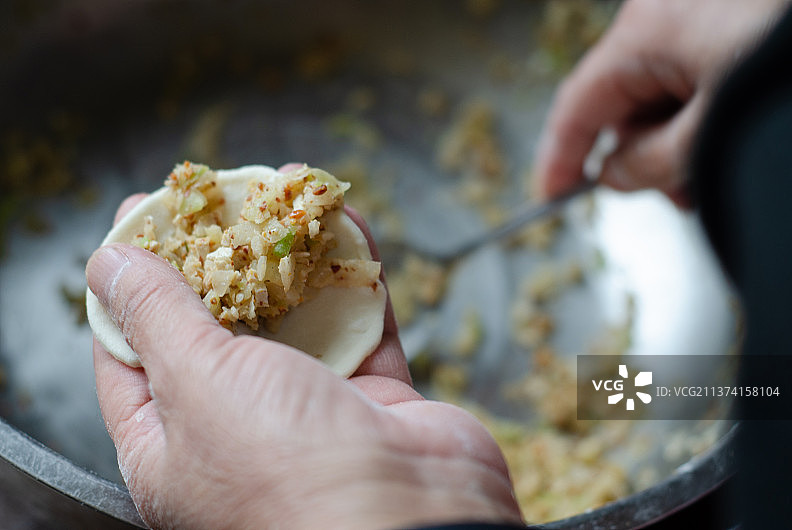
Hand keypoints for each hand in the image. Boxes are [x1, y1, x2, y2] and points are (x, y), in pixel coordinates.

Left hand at [86, 168, 520, 528]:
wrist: (413, 521)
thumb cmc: (285, 472)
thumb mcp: (197, 383)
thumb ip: (157, 316)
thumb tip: (108, 264)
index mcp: (175, 448)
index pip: (133, 356)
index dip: (130, 286)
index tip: (136, 222)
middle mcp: (242, 432)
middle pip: (221, 326)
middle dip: (220, 256)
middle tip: (215, 196)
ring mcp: (315, 414)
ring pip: (297, 317)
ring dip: (293, 254)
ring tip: (285, 189)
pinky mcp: (376, 398)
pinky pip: (361, 322)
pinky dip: (354, 272)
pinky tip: (346, 222)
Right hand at [535, 0, 790, 205]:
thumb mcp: (711, 138)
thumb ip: (647, 165)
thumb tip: (614, 174)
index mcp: (647, 30)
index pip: (579, 103)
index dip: (560, 156)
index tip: (551, 195)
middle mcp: (666, 11)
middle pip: (625, 101)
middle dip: (644, 154)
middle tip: (679, 191)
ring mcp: (699, 11)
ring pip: (663, 93)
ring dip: (681, 139)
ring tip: (722, 164)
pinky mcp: (730, 18)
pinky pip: (696, 74)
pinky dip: (706, 113)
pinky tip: (734, 133)